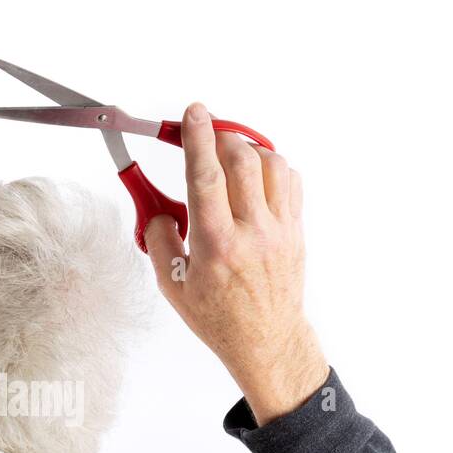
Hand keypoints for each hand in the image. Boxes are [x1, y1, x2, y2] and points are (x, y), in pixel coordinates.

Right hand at [145, 103, 328, 424]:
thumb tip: (157, 209)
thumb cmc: (218, 317)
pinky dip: (270, 167)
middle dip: (219, 137)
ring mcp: (279, 229)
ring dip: (246, 150)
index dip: (198, 137)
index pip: (207, 176)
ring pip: (270, 163)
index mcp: (216, 246)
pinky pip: (289, 180)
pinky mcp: (295, 229)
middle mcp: (251, 232)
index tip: (194, 112)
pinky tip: (253, 178)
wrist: (265, 339)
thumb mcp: (172, 286)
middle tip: (204, 135)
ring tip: (227, 158)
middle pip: (241, 159)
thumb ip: (159, 241)